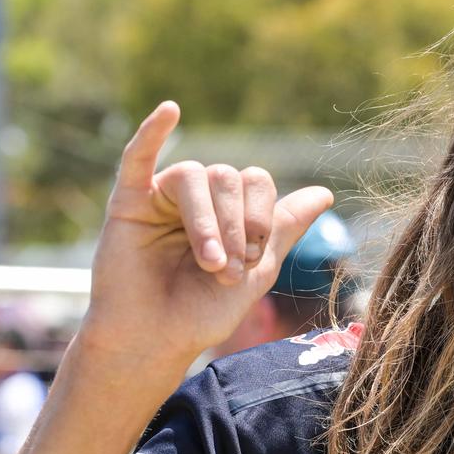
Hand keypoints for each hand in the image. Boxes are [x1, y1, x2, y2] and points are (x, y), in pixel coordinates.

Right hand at [76, 101, 333, 369]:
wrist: (156, 341)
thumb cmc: (204, 311)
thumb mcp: (258, 269)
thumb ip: (284, 228)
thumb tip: (325, 194)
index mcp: (230, 209)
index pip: (257, 181)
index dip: (261, 215)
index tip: (255, 259)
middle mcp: (199, 198)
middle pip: (228, 177)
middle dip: (236, 225)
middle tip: (229, 269)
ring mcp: (162, 197)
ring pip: (194, 175)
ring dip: (208, 221)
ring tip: (210, 262)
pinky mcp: (128, 203)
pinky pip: (137, 158)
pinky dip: (152, 132)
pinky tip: (170, 111)